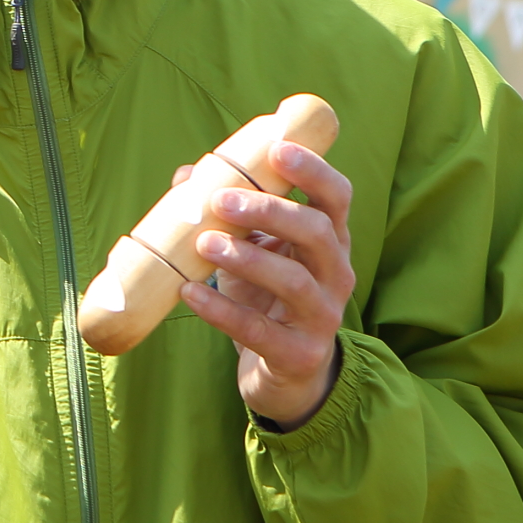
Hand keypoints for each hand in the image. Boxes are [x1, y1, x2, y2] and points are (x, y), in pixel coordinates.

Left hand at [179, 141, 355, 427]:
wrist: (284, 374)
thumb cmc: (265, 298)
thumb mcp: (250, 250)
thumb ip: (226, 213)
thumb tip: (186, 174)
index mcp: (330, 241)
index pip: (337, 197)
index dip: (313, 170)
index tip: (277, 148)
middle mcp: (337, 274)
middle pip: (317, 232)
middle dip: (270, 210)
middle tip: (220, 200)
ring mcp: (323, 317)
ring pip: (295, 281)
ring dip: (247, 258)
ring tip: (204, 245)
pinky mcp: (300, 355)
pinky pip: (259, 331)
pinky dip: (222, 310)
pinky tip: (190, 293)